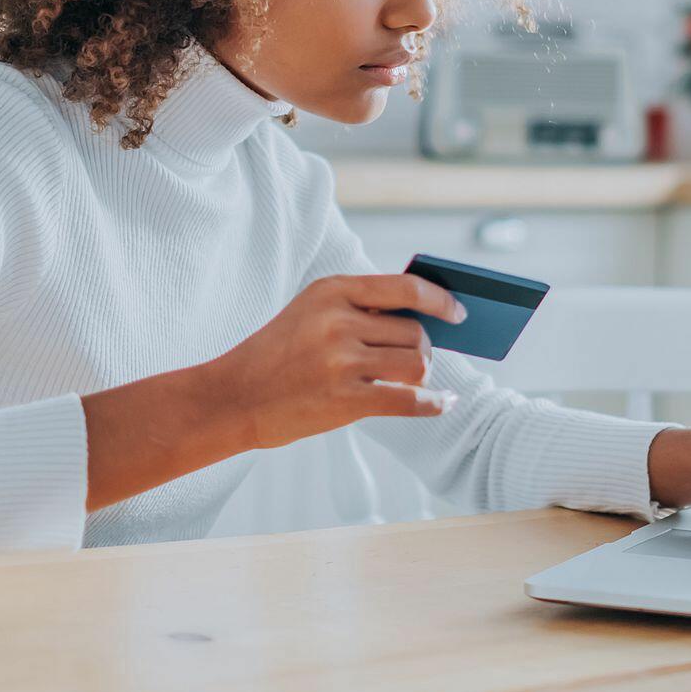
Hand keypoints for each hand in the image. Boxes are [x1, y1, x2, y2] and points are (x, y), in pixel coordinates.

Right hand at [207, 273, 464, 450]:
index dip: (440, 300)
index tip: (458, 312)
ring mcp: (341, 360)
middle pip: (414, 331)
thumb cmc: (277, 355)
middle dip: (423, 348)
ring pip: (416, 363)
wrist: (232, 397)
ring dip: (421, 375)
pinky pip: (409, 400)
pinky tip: (443, 404)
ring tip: (409, 381)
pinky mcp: (344, 399)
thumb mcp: (311, 312)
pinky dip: (433, 404)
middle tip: (415, 361)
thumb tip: (424, 318)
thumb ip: (360, 309)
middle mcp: (338, 320)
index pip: (405, 288)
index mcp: (332, 290)